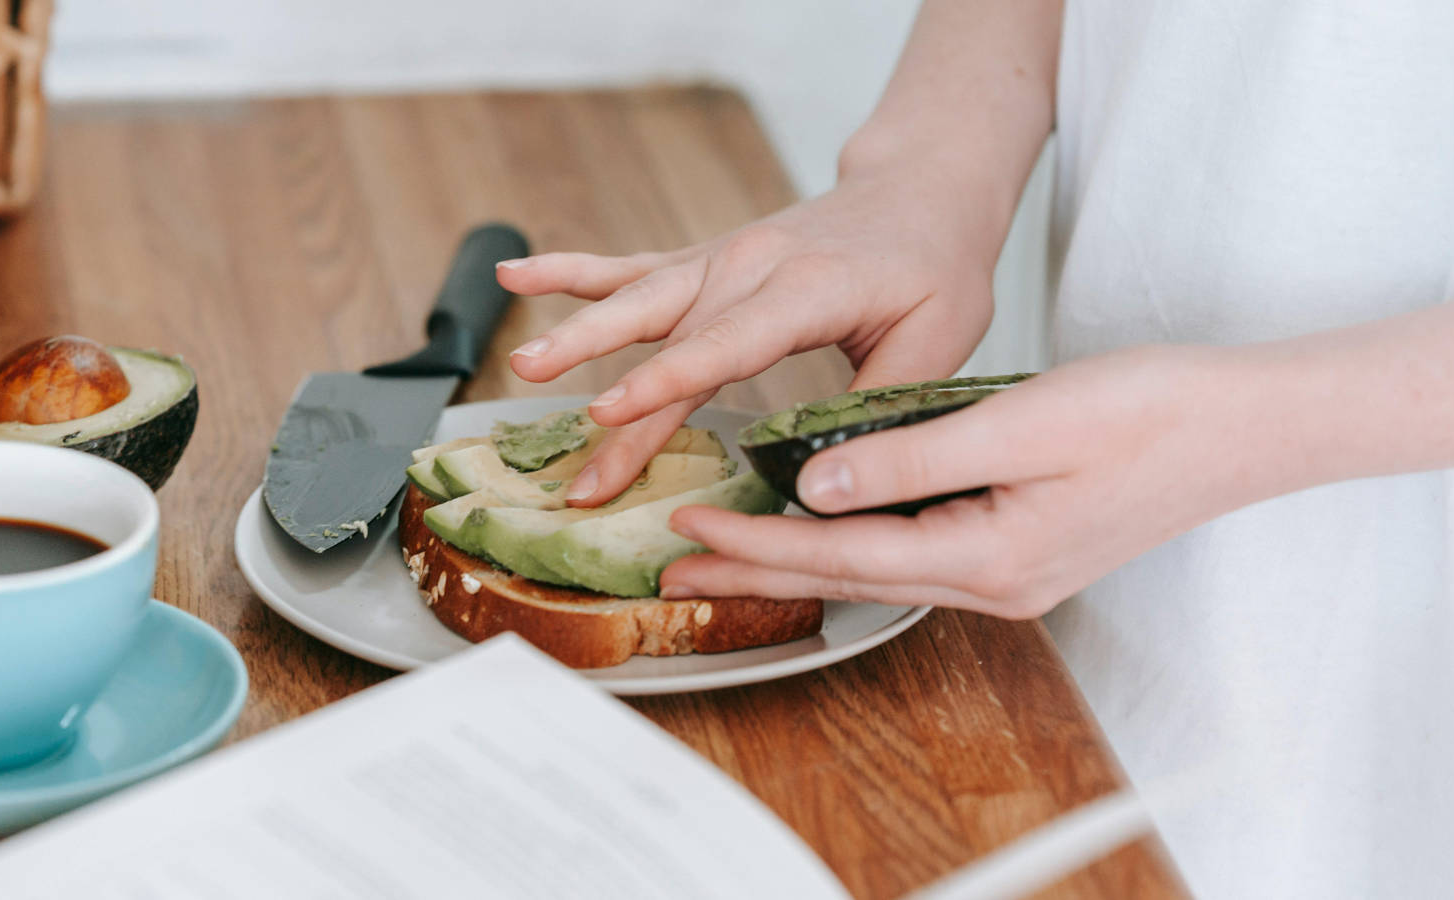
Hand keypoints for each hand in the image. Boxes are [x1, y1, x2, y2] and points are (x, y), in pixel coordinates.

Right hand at [496, 170, 1001, 505]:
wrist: (921, 192)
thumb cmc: (936, 270)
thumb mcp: (939, 341)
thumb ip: (881, 406)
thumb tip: (831, 480)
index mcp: (807, 290)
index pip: (724, 343)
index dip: (663, 382)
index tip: (607, 413)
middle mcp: (751, 267)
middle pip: (667, 334)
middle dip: (611, 390)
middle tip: (564, 438)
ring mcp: (720, 259)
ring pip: (637, 299)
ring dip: (577, 332)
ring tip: (521, 363)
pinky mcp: (703, 261)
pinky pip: (629, 268)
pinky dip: (571, 272)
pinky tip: (514, 276)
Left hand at [658, 346, 1273, 617]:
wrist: (1246, 425)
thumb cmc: (1150, 414)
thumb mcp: (1021, 424)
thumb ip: (911, 459)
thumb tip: (815, 484)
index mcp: (991, 557)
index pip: (844, 554)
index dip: (760, 541)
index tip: (691, 522)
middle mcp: (995, 581)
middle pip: (848, 577)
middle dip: (756, 569)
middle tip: (676, 560)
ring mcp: (1011, 573)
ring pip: (876, 567)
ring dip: (798, 556)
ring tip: (725, 549)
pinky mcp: (1021, 549)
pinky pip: (913, 552)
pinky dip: (854, 539)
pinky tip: (824, 526)